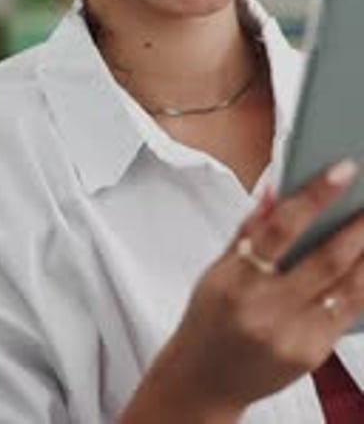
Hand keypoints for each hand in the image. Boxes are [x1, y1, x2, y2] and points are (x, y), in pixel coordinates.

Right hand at [171, 159, 363, 415]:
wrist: (204, 381)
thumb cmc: (210, 316)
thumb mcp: (218, 268)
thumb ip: (251, 228)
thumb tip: (277, 186)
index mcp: (236, 280)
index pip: (281, 227)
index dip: (316, 195)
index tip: (344, 170)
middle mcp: (265, 310)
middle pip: (326, 260)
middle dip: (359, 226)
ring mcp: (292, 337)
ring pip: (347, 289)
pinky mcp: (311, 357)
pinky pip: (347, 314)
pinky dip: (362, 286)